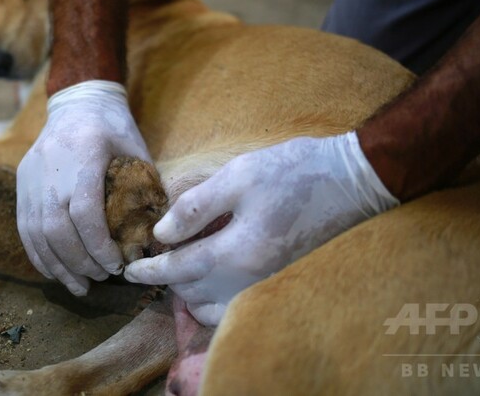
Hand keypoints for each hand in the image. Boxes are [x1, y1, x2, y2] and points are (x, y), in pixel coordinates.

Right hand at [17, 80, 150, 295]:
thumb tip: (161, 234)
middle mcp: (50, 168)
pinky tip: (56, 271)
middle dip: (79, 262)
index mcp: (84, 155)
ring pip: (36, 233)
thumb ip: (146, 187)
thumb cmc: (114, 126)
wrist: (77, 100)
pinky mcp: (22, 183)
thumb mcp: (137, 149)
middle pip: (56, 229)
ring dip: (58, 265)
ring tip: (79, 285)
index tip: (115, 265)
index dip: (98, 246)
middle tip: (102, 277)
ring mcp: (31, 176)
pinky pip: (24, 227)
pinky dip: (39, 255)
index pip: (84, 212)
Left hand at [124, 132, 397, 324]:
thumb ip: (196, 206)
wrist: (350, 180)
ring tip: (182, 264)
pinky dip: (214, 297)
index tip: (128, 268)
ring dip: (191, 293)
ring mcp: (268, 284)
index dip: (149, 270)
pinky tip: (211, 270)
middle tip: (155, 256)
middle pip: (193, 295)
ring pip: (214, 308)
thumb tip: (162, 233)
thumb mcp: (238, 175)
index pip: (179, 271)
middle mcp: (252, 279)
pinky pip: (236, 305)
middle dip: (168, 280)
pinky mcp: (280, 280)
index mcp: (239, 252)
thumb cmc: (293, 171)